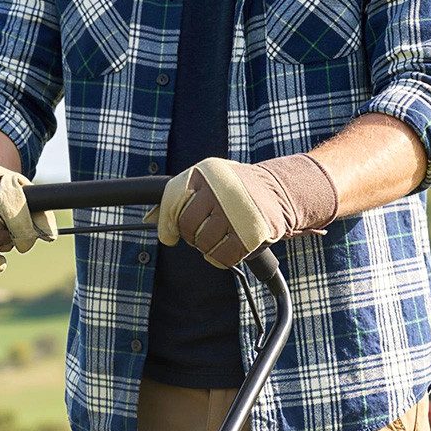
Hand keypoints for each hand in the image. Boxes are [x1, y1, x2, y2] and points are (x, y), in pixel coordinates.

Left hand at [157, 154, 338, 269]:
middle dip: (192, 235)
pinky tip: (227, 250)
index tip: (172, 233)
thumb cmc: (238, 189)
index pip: (172, 201)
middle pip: (187, 227)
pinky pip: (223, 257)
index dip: (168, 222)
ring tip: (220, 237)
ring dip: (208, 247)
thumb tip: (148, 219)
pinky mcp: (251, 232)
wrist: (282, 190)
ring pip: (203, 244)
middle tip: (205, 232)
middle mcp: (219, 189)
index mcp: (205, 172)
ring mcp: (236, 211)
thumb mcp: (208, 182)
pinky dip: (221, 258)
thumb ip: (179, 198)